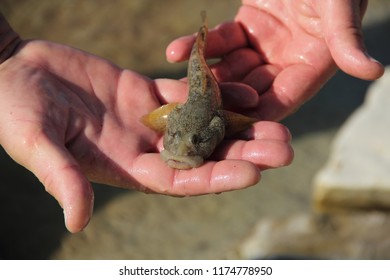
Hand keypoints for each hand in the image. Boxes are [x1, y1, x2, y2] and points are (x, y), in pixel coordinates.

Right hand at [0, 39, 292, 231]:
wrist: (13, 71)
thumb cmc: (15, 110)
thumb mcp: (36, 143)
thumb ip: (61, 178)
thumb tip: (77, 223)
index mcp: (123, 168)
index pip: (179, 180)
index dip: (216, 178)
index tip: (253, 173)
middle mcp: (143, 148)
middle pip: (202, 154)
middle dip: (242, 152)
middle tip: (285, 147)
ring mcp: (147, 119)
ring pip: (202, 123)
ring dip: (238, 122)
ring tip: (277, 119)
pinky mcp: (145, 90)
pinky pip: (186, 92)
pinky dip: (213, 90)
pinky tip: (243, 88)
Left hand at [166, 0, 383, 120]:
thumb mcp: (340, 5)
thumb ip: (347, 38)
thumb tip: (375, 71)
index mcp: (312, 66)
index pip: (282, 98)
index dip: (255, 114)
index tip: (228, 128)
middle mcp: (286, 62)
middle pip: (250, 89)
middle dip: (220, 102)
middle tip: (191, 114)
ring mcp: (264, 46)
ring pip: (230, 69)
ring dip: (203, 78)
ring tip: (174, 88)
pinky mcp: (247, 27)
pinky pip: (220, 41)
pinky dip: (200, 45)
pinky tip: (173, 51)